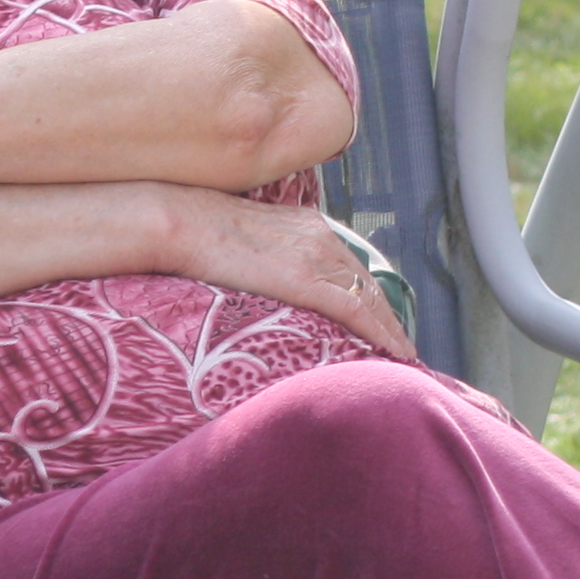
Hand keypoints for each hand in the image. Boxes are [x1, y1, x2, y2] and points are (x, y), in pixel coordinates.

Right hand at [179, 193, 419, 361]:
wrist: (175, 221)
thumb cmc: (190, 231)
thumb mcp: (238, 239)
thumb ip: (260, 258)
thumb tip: (255, 281)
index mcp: (306, 225)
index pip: (350, 266)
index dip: (370, 297)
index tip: (381, 321)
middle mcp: (320, 236)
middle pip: (368, 282)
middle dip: (388, 316)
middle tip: (401, 346)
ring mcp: (315, 256)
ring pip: (371, 298)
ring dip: (391, 330)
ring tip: (404, 357)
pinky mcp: (305, 279)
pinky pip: (356, 311)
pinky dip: (381, 334)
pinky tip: (394, 353)